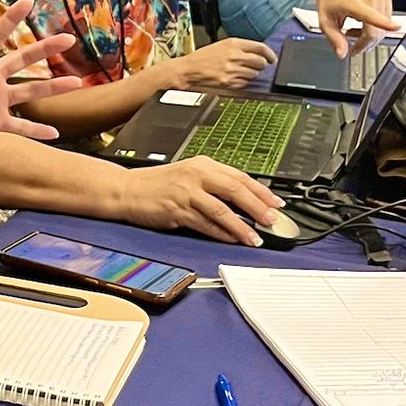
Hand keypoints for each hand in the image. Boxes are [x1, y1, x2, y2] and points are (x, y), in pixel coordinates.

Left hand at [0, 0, 80, 150]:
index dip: (11, 19)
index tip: (28, 1)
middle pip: (23, 59)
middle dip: (45, 49)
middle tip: (68, 39)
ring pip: (30, 91)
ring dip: (53, 88)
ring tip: (76, 83)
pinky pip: (19, 126)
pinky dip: (35, 130)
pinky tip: (54, 135)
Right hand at [118, 157, 285, 245]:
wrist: (128, 189)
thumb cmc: (159, 185)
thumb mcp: (189, 176)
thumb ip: (214, 185)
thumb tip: (244, 201)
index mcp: (203, 164)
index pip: (239, 176)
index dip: (261, 191)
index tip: (277, 204)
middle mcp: (196, 175)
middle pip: (234, 190)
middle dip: (257, 207)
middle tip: (272, 220)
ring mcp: (186, 192)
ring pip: (221, 209)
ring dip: (241, 226)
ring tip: (255, 238)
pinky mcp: (177, 209)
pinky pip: (204, 223)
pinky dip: (221, 233)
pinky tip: (231, 240)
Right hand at [169, 37, 276, 89]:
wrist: (190, 69)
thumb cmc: (204, 57)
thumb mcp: (222, 45)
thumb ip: (240, 48)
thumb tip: (259, 54)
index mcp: (233, 43)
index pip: (260, 47)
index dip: (269, 54)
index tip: (272, 58)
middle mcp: (235, 55)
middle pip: (260, 62)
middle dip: (262, 65)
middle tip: (258, 66)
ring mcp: (232, 69)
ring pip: (254, 74)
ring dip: (251, 74)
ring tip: (240, 71)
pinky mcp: (229, 82)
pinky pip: (245, 83)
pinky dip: (242, 82)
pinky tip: (234, 77)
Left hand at [307, 0, 395, 58]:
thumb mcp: (326, 21)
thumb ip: (334, 39)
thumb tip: (342, 54)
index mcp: (354, 3)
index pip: (371, 16)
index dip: (384, 24)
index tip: (395, 28)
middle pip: (377, 31)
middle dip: (366, 43)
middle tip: (352, 45)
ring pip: (383, 29)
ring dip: (369, 36)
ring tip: (353, 30)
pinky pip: (386, 22)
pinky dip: (376, 27)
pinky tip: (363, 23)